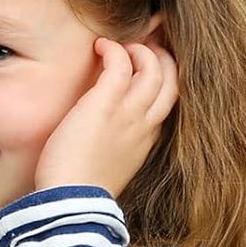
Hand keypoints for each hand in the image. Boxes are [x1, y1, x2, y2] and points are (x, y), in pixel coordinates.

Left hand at [34, 38, 178, 197]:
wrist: (73, 200)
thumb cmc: (81, 189)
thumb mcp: (112, 165)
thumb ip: (118, 145)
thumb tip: (105, 135)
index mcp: (148, 139)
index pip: (168, 102)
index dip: (163, 80)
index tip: (148, 70)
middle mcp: (145, 123)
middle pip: (172, 80)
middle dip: (163, 58)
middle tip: (142, 48)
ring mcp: (128, 112)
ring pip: (154, 68)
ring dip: (141, 50)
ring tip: (122, 46)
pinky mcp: (105, 103)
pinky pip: (121, 64)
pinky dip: (115, 50)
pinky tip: (101, 46)